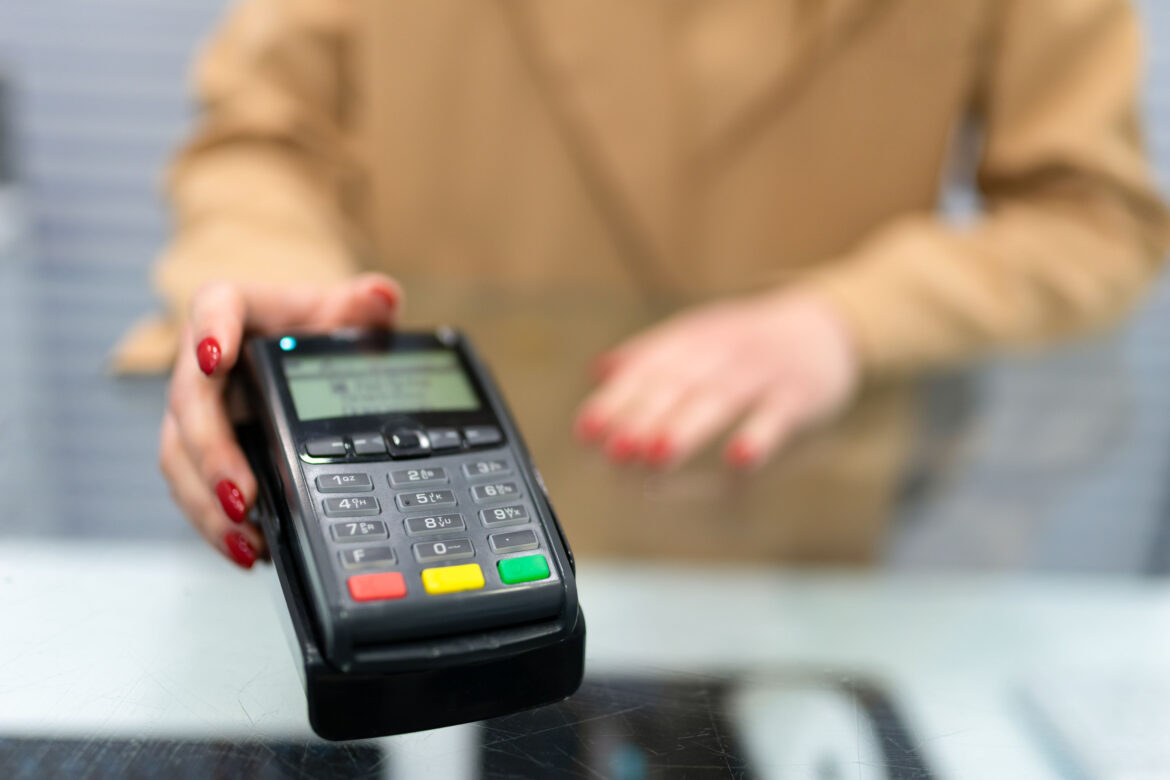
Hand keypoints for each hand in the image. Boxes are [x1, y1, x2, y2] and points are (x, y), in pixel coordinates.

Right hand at [159, 273, 402, 567]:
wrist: (299, 348)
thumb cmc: (313, 325)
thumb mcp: (342, 311)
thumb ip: (362, 305)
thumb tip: (380, 295)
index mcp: (235, 311)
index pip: (213, 307)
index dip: (210, 330)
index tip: (215, 356)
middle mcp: (203, 361)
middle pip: (189, 403)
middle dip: (211, 454)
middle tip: (241, 495)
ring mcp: (199, 410)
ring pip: (181, 456)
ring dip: (206, 502)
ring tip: (244, 538)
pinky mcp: (203, 451)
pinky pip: (196, 488)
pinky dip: (215, 521)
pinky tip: (247, 548)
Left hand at [574, 291, 858, 469]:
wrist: (831, 323)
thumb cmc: (753, 341)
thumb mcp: (702, 334)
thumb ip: (652, 353)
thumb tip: (600, 373)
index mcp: (693, 339)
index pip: (646, 370)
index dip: (615, 401)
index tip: (586, 431)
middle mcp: (722, 351)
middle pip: (676, 385)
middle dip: (642, 418)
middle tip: (615, 451)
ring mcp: (761, 372)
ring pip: (719, 400)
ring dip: (686, 427)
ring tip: (656, 455)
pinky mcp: (798, 395)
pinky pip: (777, 417)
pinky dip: (758, 437)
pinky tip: (738, 460)